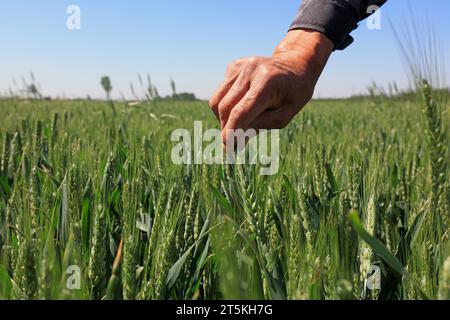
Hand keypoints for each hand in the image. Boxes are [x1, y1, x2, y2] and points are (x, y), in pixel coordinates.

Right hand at [209, 29, 332, 145]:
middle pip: (226, 107)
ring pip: (217, 101)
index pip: (242, 111)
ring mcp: (239, 66)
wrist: (295, 65)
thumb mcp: (285, 115)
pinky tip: (242, 105)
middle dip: (227, 128)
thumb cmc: (294, 93)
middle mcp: (250, 70)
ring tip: (239, 124)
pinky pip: (220, 93)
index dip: (232, 131)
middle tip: (233, 144)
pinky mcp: (233, 67)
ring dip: (223, 118)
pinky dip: (226, 106)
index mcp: (267, 81)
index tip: (227, 148)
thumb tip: (234, 141)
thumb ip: (260, 127)